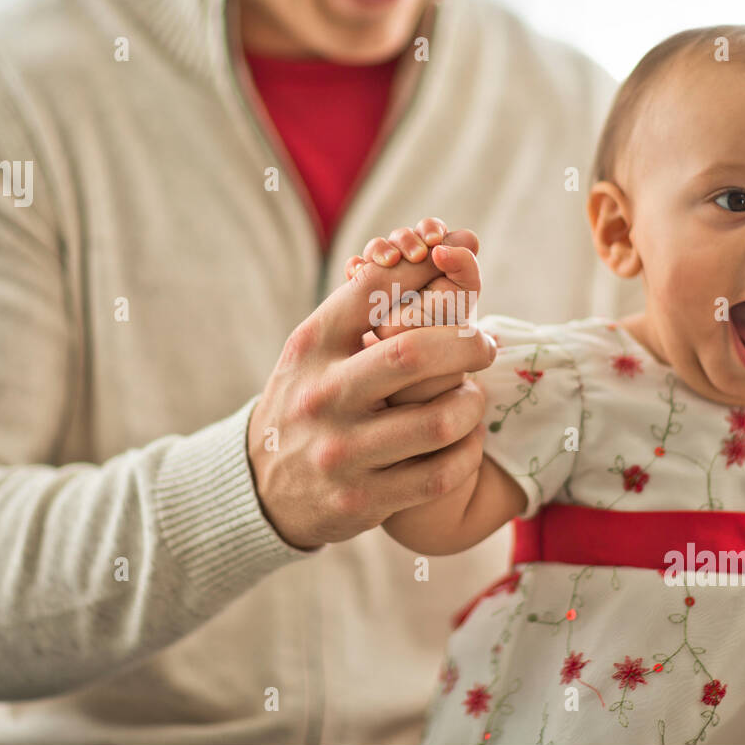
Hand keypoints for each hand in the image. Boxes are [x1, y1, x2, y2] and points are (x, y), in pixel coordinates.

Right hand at [247, 224, 497, 550]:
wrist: (260, 487)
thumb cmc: (310, 397)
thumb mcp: (319, 347)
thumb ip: (371, 302)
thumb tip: (453, 243)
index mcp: (312, 346)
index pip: (376, 288)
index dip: (429, 268)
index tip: (464, 260)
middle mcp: (323, 396)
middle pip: (413, 354)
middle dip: (467, 343)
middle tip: (485, 345)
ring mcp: (342, 453)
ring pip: (438, 421)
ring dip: (471, 403)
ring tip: (471, 396)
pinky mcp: (364, 501)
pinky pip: (441, 474)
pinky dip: (467, 451)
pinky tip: (465, 438)